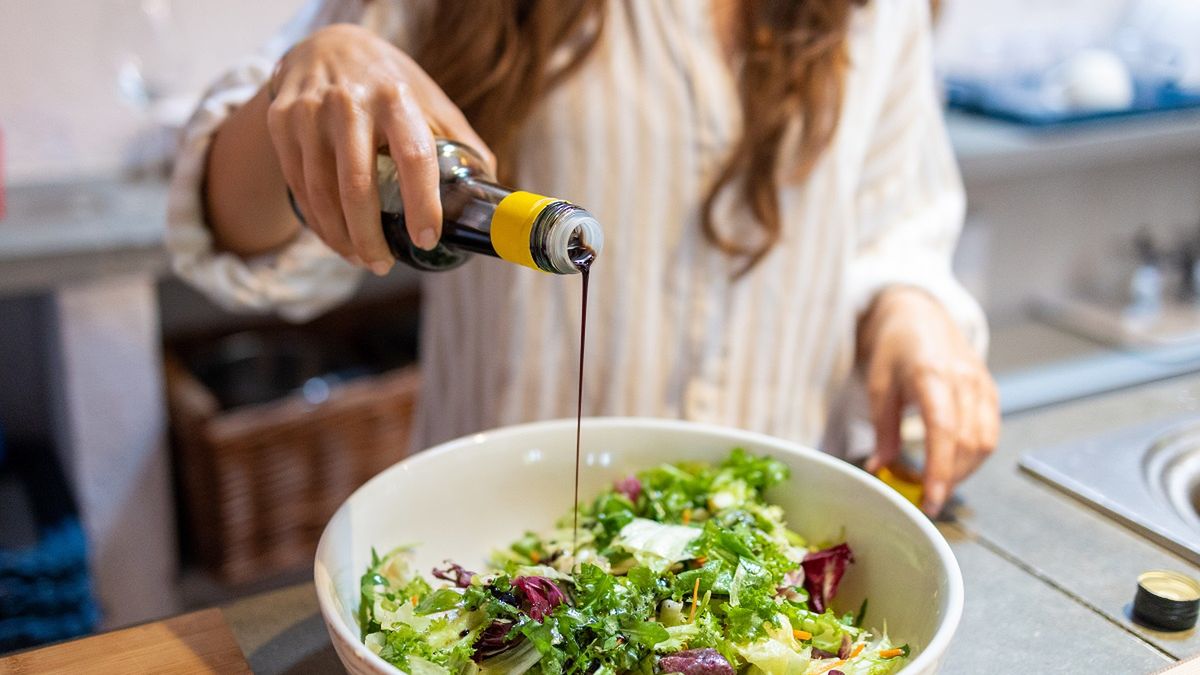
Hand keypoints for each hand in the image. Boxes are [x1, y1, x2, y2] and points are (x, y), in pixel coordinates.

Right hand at [267, 24, 494, 273]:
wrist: (325, 45)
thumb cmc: (388, 84)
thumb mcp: (429, 99)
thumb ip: (460, 141)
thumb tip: (490, 193)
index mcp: (395, 98)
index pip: (413, 157)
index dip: (422, 204)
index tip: (426, 239)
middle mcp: (349, 103)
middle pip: (357, 186)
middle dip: (369, 237)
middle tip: (383, 266)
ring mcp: (309, 113)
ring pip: (321, 193)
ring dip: (341, 238)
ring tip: (362, 260)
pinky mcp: (281, 124)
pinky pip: (298, 187)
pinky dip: (318, 222)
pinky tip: (337, 239)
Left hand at [858, 287, 999, 515]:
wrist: (920, 312)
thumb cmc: (895, 346)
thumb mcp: (877, 383)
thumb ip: (882, 428)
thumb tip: (879, 468)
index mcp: (931, 374)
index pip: (943, 430)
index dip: (940, 469)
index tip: (931, 499)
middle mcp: (964, 379)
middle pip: (968, 442)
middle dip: (950, 478)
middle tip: (926, 499)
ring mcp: (982, 384)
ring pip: (985, 442)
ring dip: (964, 471)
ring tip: (938, 484)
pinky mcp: (990, 390)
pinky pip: (990, 432)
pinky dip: (975, 455)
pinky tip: (954, 464)